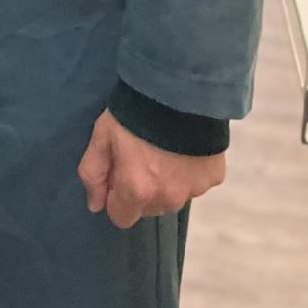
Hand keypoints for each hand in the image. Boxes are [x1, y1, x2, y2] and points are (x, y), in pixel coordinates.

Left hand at [77, 108, 225, 228]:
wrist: (179, 90)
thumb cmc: (133, 112)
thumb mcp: (101, 137)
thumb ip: (93, 174)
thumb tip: (95, 205)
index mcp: (137, 190)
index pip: (122, 217)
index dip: (115, 197)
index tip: (117, 173)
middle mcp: (168, 198)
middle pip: (148, 207)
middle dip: (140, 189)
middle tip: (139, 155)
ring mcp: (194, 189)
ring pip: (172, 196)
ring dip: (165, 182)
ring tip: (162, 148)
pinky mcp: (214, 177)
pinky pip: (195, 182)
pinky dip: (188, 171)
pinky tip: (183, 146)